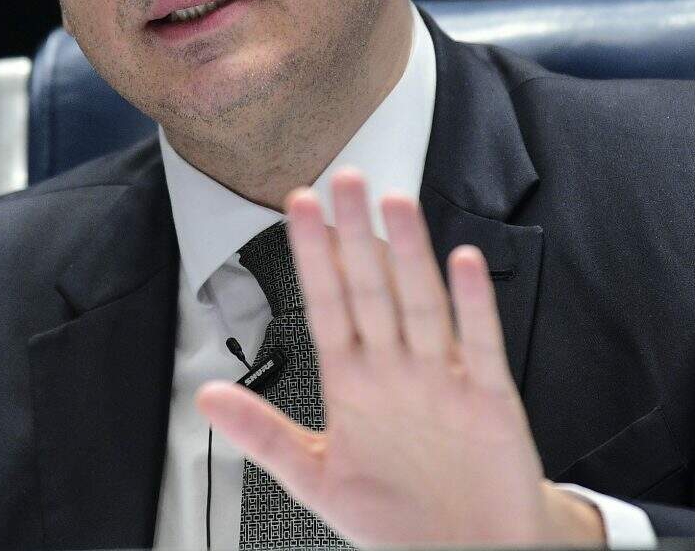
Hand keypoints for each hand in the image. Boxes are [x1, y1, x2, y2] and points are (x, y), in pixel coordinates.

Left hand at [196, 169, 604, 547]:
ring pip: (422, 304)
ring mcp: (443, 380)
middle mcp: (396, 370)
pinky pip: (480, 345)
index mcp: (354, 383)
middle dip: (356, 237)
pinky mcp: (489, 400)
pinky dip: (474, 306)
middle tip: (344, 178)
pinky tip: (463, 264)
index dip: (313, 257)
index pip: (327, 305)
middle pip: (373, 290)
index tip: (296, 206)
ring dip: (410, 255)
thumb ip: (264, 435)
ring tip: (394, 204)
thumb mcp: (317, 477)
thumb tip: (205, 396)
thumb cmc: (398, 518)